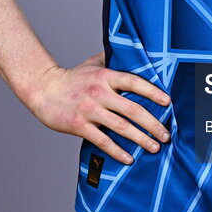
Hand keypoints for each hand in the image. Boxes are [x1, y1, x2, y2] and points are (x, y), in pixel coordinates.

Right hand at [27, 51, 171, 165]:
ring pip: (121, 127)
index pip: (134, 82)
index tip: (168, 102)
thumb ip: (113, 59)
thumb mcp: (93, 63)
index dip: (153, 92)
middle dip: (153, 123)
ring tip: (155, 147)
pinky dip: (118, 151)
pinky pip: (103, 141)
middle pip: (133, 109)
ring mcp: (89, 110)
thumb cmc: (72, 77)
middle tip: (167, 134)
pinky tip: (129, 159)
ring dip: (141, 139)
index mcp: (106, 76)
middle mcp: (100, 92)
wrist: (43, 90)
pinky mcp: (79, 126)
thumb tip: (134, 52)